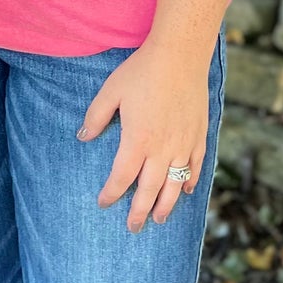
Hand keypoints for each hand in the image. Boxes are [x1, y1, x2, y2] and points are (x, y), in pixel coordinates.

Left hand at [75, 38, 210, 231]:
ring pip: (175, 185)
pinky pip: (195, 166)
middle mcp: (162, 148)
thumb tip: (83, 137)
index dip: (112, 193)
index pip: (121, 177)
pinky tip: (186, 191)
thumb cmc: (142, 71)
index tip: (104, 202)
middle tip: (133, 227)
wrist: (180, 55)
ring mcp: (183, 144)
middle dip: (140, 211)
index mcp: (137, 140)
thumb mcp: (110, 91)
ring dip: (166, 205)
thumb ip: (95, 116)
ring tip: (159, 219)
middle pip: (150, 190)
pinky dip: (190, 181)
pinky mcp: (199, 135)